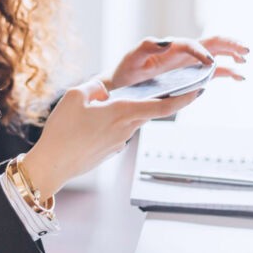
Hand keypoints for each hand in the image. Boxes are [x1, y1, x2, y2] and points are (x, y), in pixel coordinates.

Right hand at [21, 78, 201, 199]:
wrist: (52, 165)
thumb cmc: (63, 131)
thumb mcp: (75, 95)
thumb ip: (96, 86)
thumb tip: (106, 90)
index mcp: (123, 112)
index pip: (162, 106)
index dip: (184, 99)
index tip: (199, 91)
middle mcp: (126, 128)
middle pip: (147, 110)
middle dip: (150, 99)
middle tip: (146, 89)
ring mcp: (120, 142)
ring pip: (128, 119)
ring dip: (120, 111)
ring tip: (91, 110)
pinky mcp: (111, 150)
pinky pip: (116, 130)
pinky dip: (109, 123)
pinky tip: (87, 125)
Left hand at [103, 35, 249, 90]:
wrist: (123, 87)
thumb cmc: (126, 72)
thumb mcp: (131, 58)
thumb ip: (146, 47)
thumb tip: (166, 41)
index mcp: (170, 47)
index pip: (191, 44)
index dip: (201, 52)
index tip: (210, 62)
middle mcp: (183, 52)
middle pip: (210, 42)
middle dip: (229, 44)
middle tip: (245, 50)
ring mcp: (189, 63)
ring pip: (216, 54)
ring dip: (232, 55)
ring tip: (245, 59)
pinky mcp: (191, 74)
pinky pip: (214, 71)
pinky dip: (228, 72)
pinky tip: (240, 76)